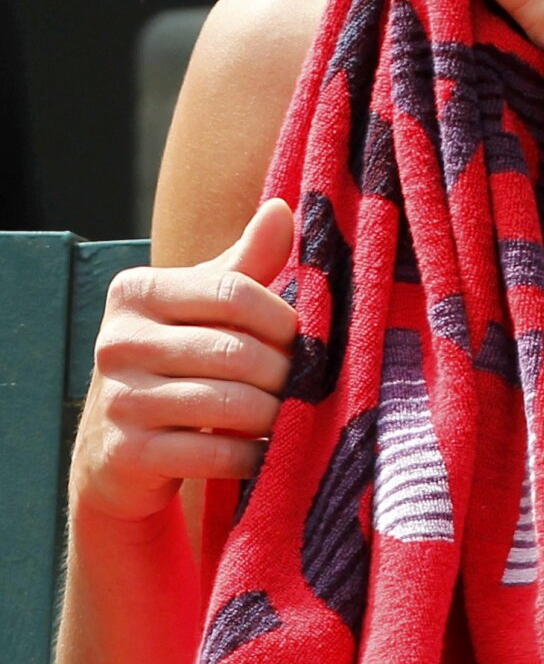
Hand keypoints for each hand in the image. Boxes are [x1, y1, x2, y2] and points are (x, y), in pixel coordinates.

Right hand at [70, 199, 297, 522]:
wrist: (117, 455)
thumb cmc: (177, 361)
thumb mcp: (203, 307)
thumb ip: (245, 262)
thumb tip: (281, 208)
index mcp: (136, 292)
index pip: (233, 291)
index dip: (282, 318)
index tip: (303, 338)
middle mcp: (117, 341)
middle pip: (234, 350)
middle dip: (284, 372)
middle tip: (307, 384)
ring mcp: (118, 399)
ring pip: (228, 403)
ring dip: (273, 414)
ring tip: (292, 415)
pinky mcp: (127, 454)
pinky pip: (213, 453)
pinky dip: (252, 455)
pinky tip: (265, 452)